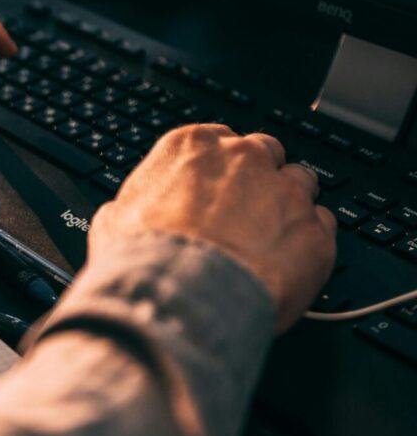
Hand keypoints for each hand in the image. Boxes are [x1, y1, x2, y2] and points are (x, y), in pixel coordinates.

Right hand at [81, 125, 336, 330]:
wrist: (178, 295)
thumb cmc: (143, 258)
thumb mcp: (111, 221)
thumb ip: (130, 206)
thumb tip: (122, 215)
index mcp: (192, 145)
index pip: (219, 140)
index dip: (219, 169)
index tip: (215, 188)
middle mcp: (244, 157)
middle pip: (266, 153)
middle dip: (258, 178)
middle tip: (244, 213)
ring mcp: (285, 191)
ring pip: (302, 182)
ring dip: (290, 205)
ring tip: (270, 241)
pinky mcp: (315, 231)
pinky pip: (324, 227)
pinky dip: (309, 243)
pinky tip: (287, 264)